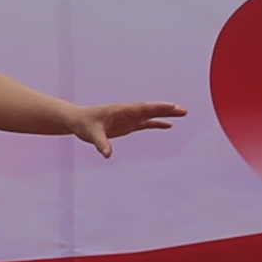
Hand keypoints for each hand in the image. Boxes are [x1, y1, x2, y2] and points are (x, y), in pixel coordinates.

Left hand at [63, 99, 186, 155]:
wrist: (78, 121)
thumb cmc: (84, 125)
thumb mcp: (91, 135)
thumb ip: (101, 144)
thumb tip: (107, 155)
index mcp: (121, 110)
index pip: (142, 108)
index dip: (157, 108)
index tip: (171, 107)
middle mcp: (127, 112)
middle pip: (150, 109)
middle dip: (166, 109)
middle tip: (183, 110)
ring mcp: (129, 118)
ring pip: (150, 115)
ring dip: (165, 114)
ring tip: (181, 113)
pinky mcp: (128, 124)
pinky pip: (145, 123)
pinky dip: (157, 123)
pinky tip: (168, 125)